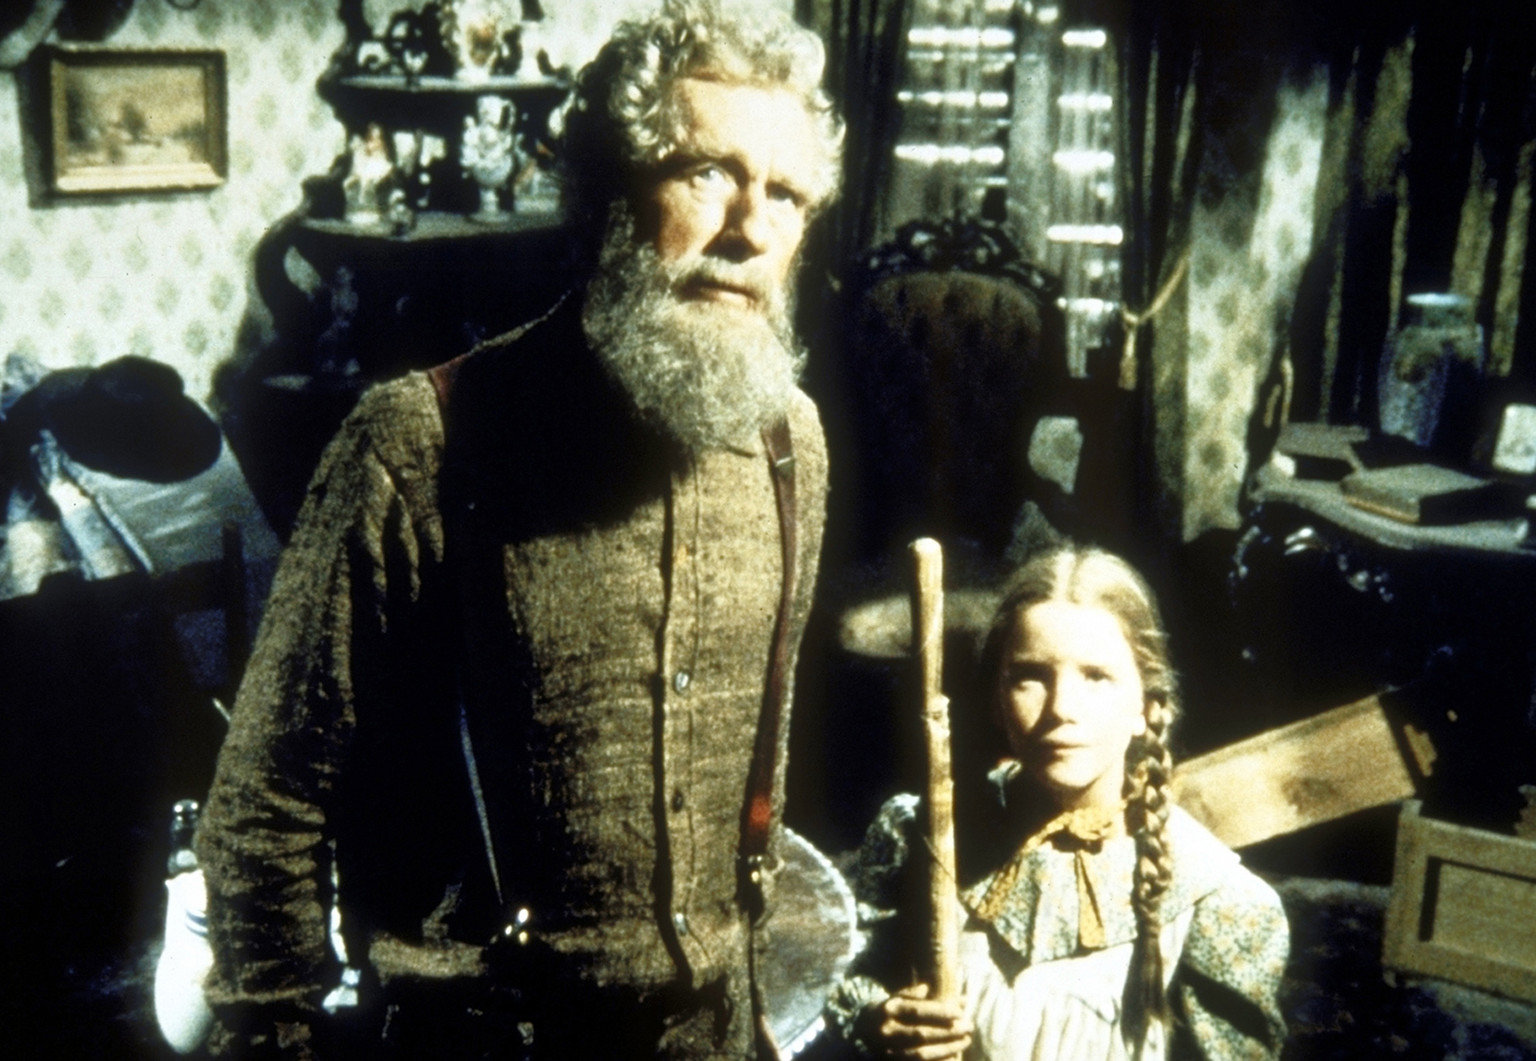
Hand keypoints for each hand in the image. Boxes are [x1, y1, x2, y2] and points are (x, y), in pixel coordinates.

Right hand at [857, 982, 972, 1059]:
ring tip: (965, 1040)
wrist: (857, 1031)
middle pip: (922, 1033)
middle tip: (969, 1026)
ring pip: (922, 1053)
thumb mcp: (895, 997)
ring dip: (947, 1048)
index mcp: (888, 1010)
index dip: (940, 1013)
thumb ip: (915, 994)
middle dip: (948, 1031)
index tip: (960, 1012)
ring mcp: (888, 1050)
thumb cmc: (885, 1011)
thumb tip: (940, 992)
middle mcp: (887, 1031)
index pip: (917, 1012)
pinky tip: (953, 1057)